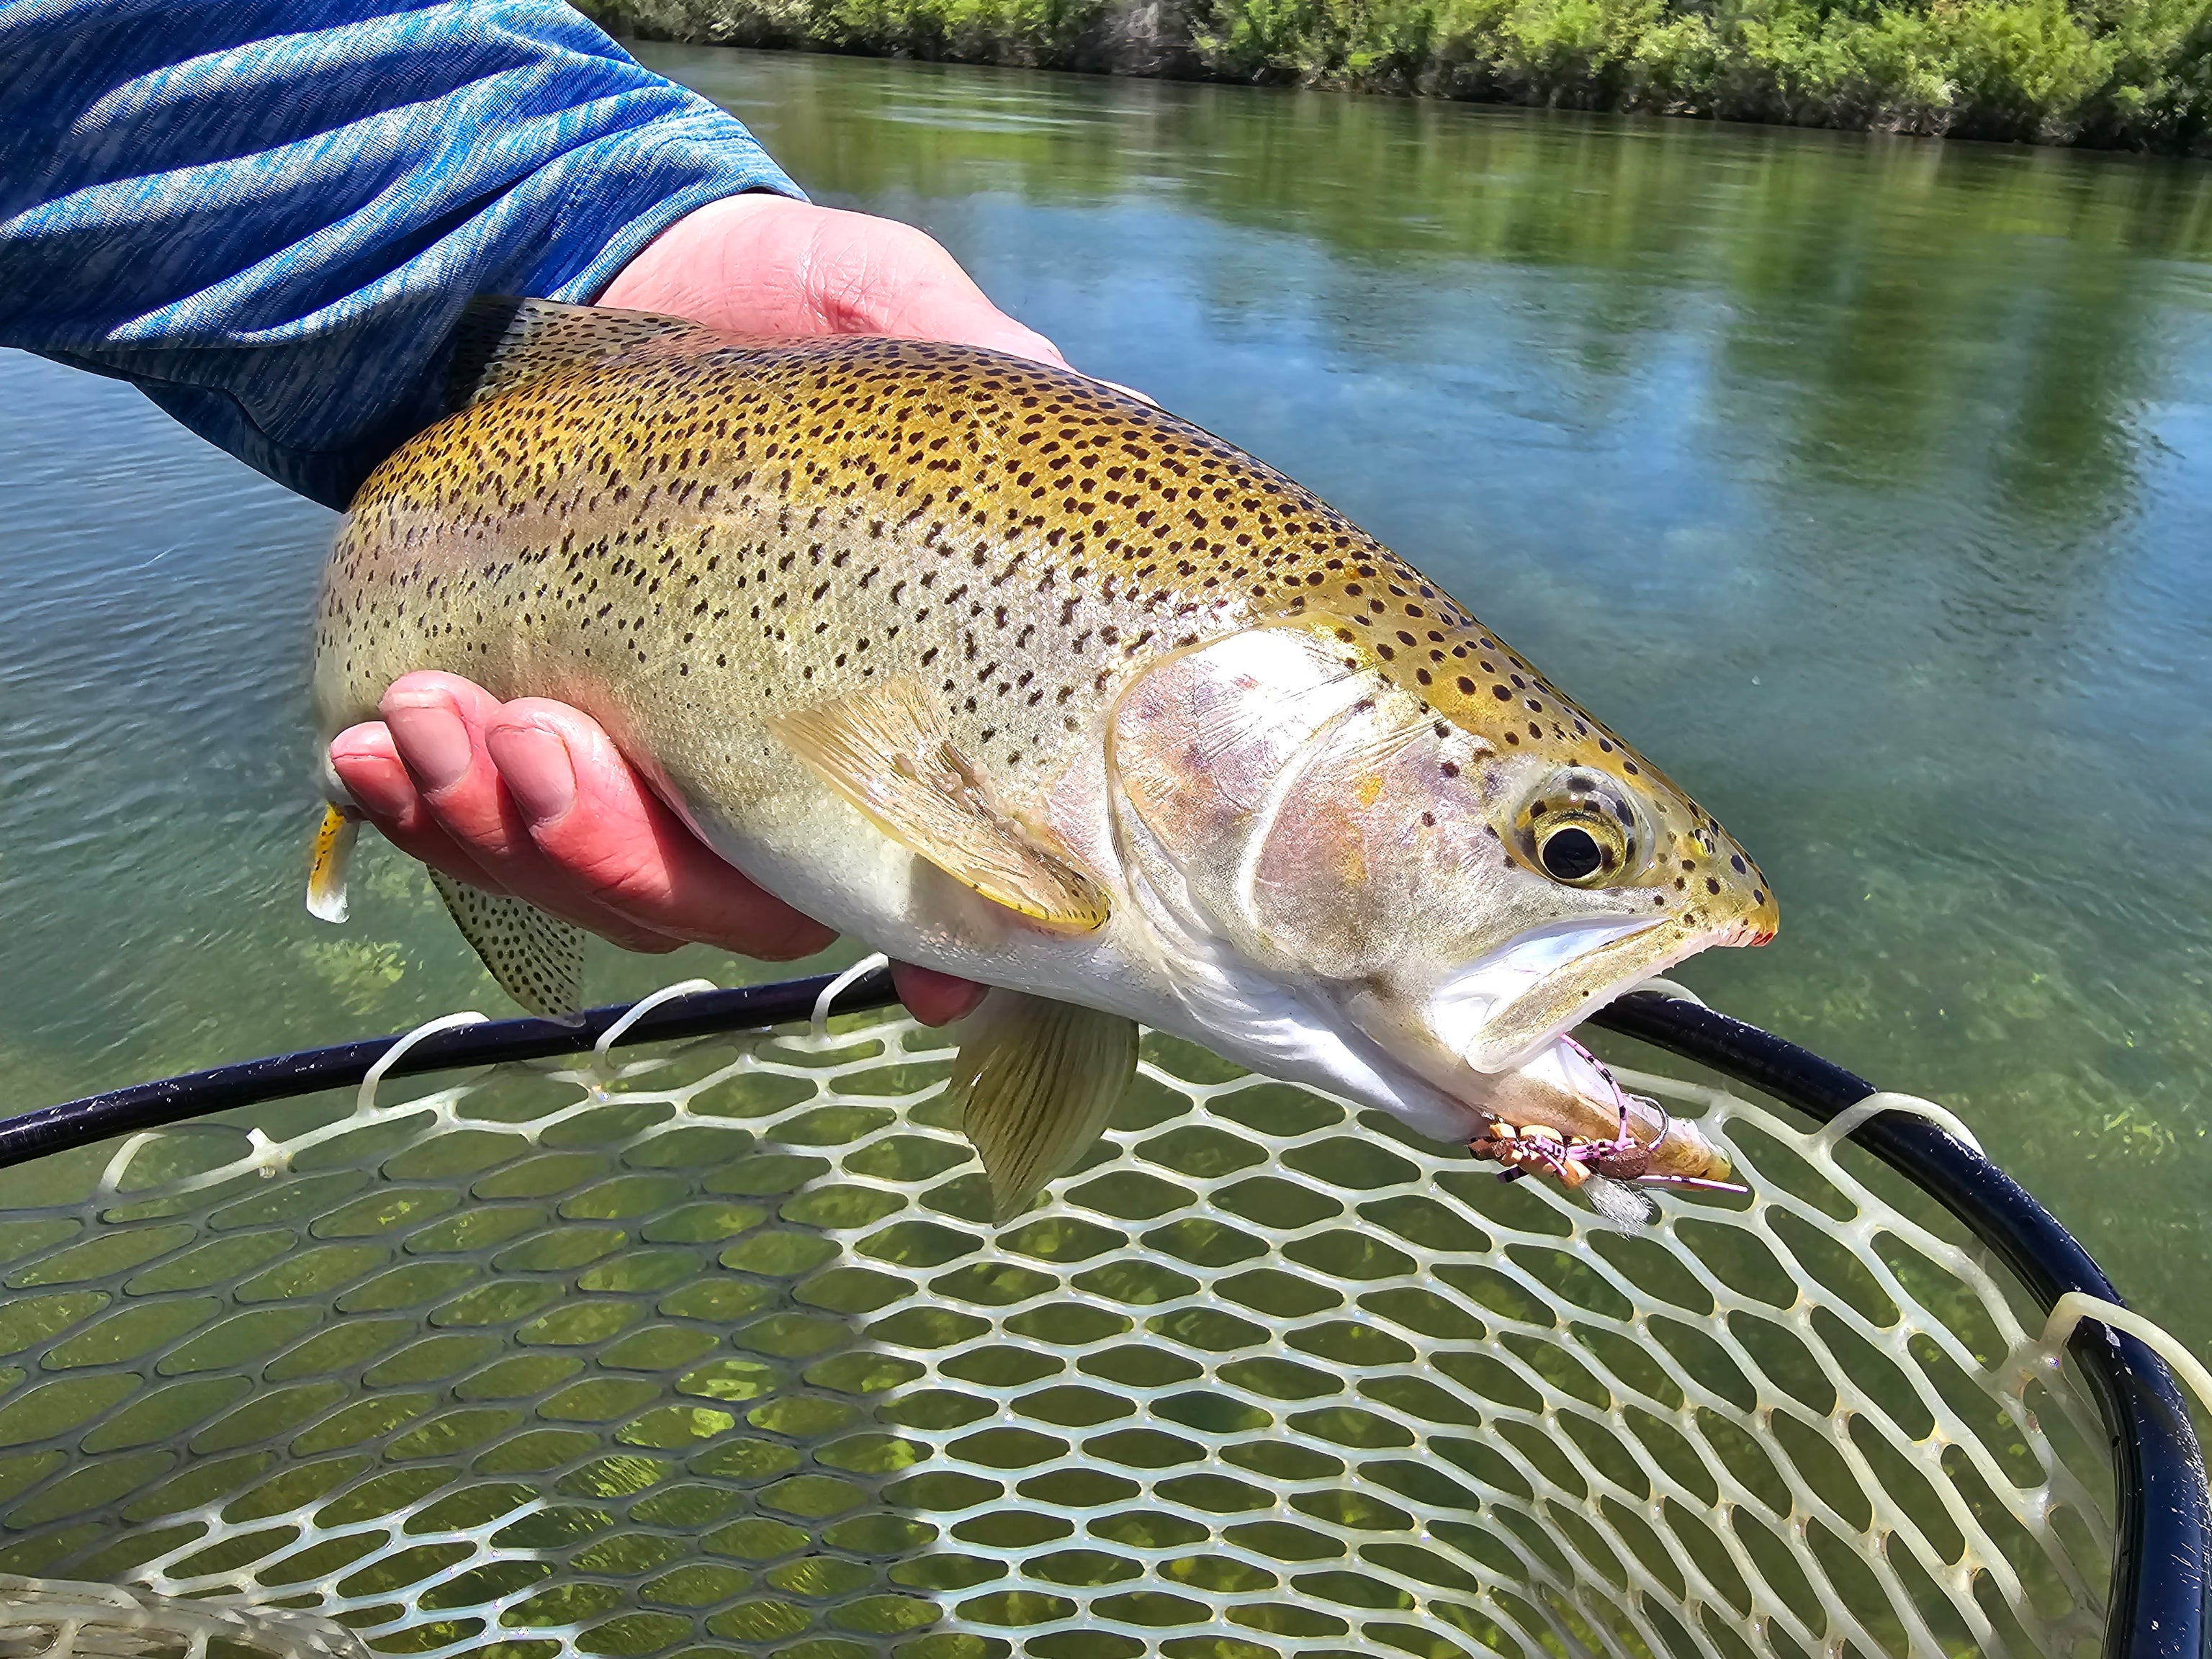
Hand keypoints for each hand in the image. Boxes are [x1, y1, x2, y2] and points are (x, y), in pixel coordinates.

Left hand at [328, 198, 1053, 1025]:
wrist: (596, 266)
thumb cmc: (763, 288)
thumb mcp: (868, 292)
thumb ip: (960, 344)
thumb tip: (1062, 389)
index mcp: (889, 687)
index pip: (935, 854)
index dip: (941, 941)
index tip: (930, 985)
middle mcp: (789, 764)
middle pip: (740, 906)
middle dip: (621, 851)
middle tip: (534, 744)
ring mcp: (666, 774)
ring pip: (606, 893)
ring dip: (502, 832)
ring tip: (424, 721)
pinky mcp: (549, 749)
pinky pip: (491, 845)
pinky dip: (425, 812)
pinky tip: (368, 751)